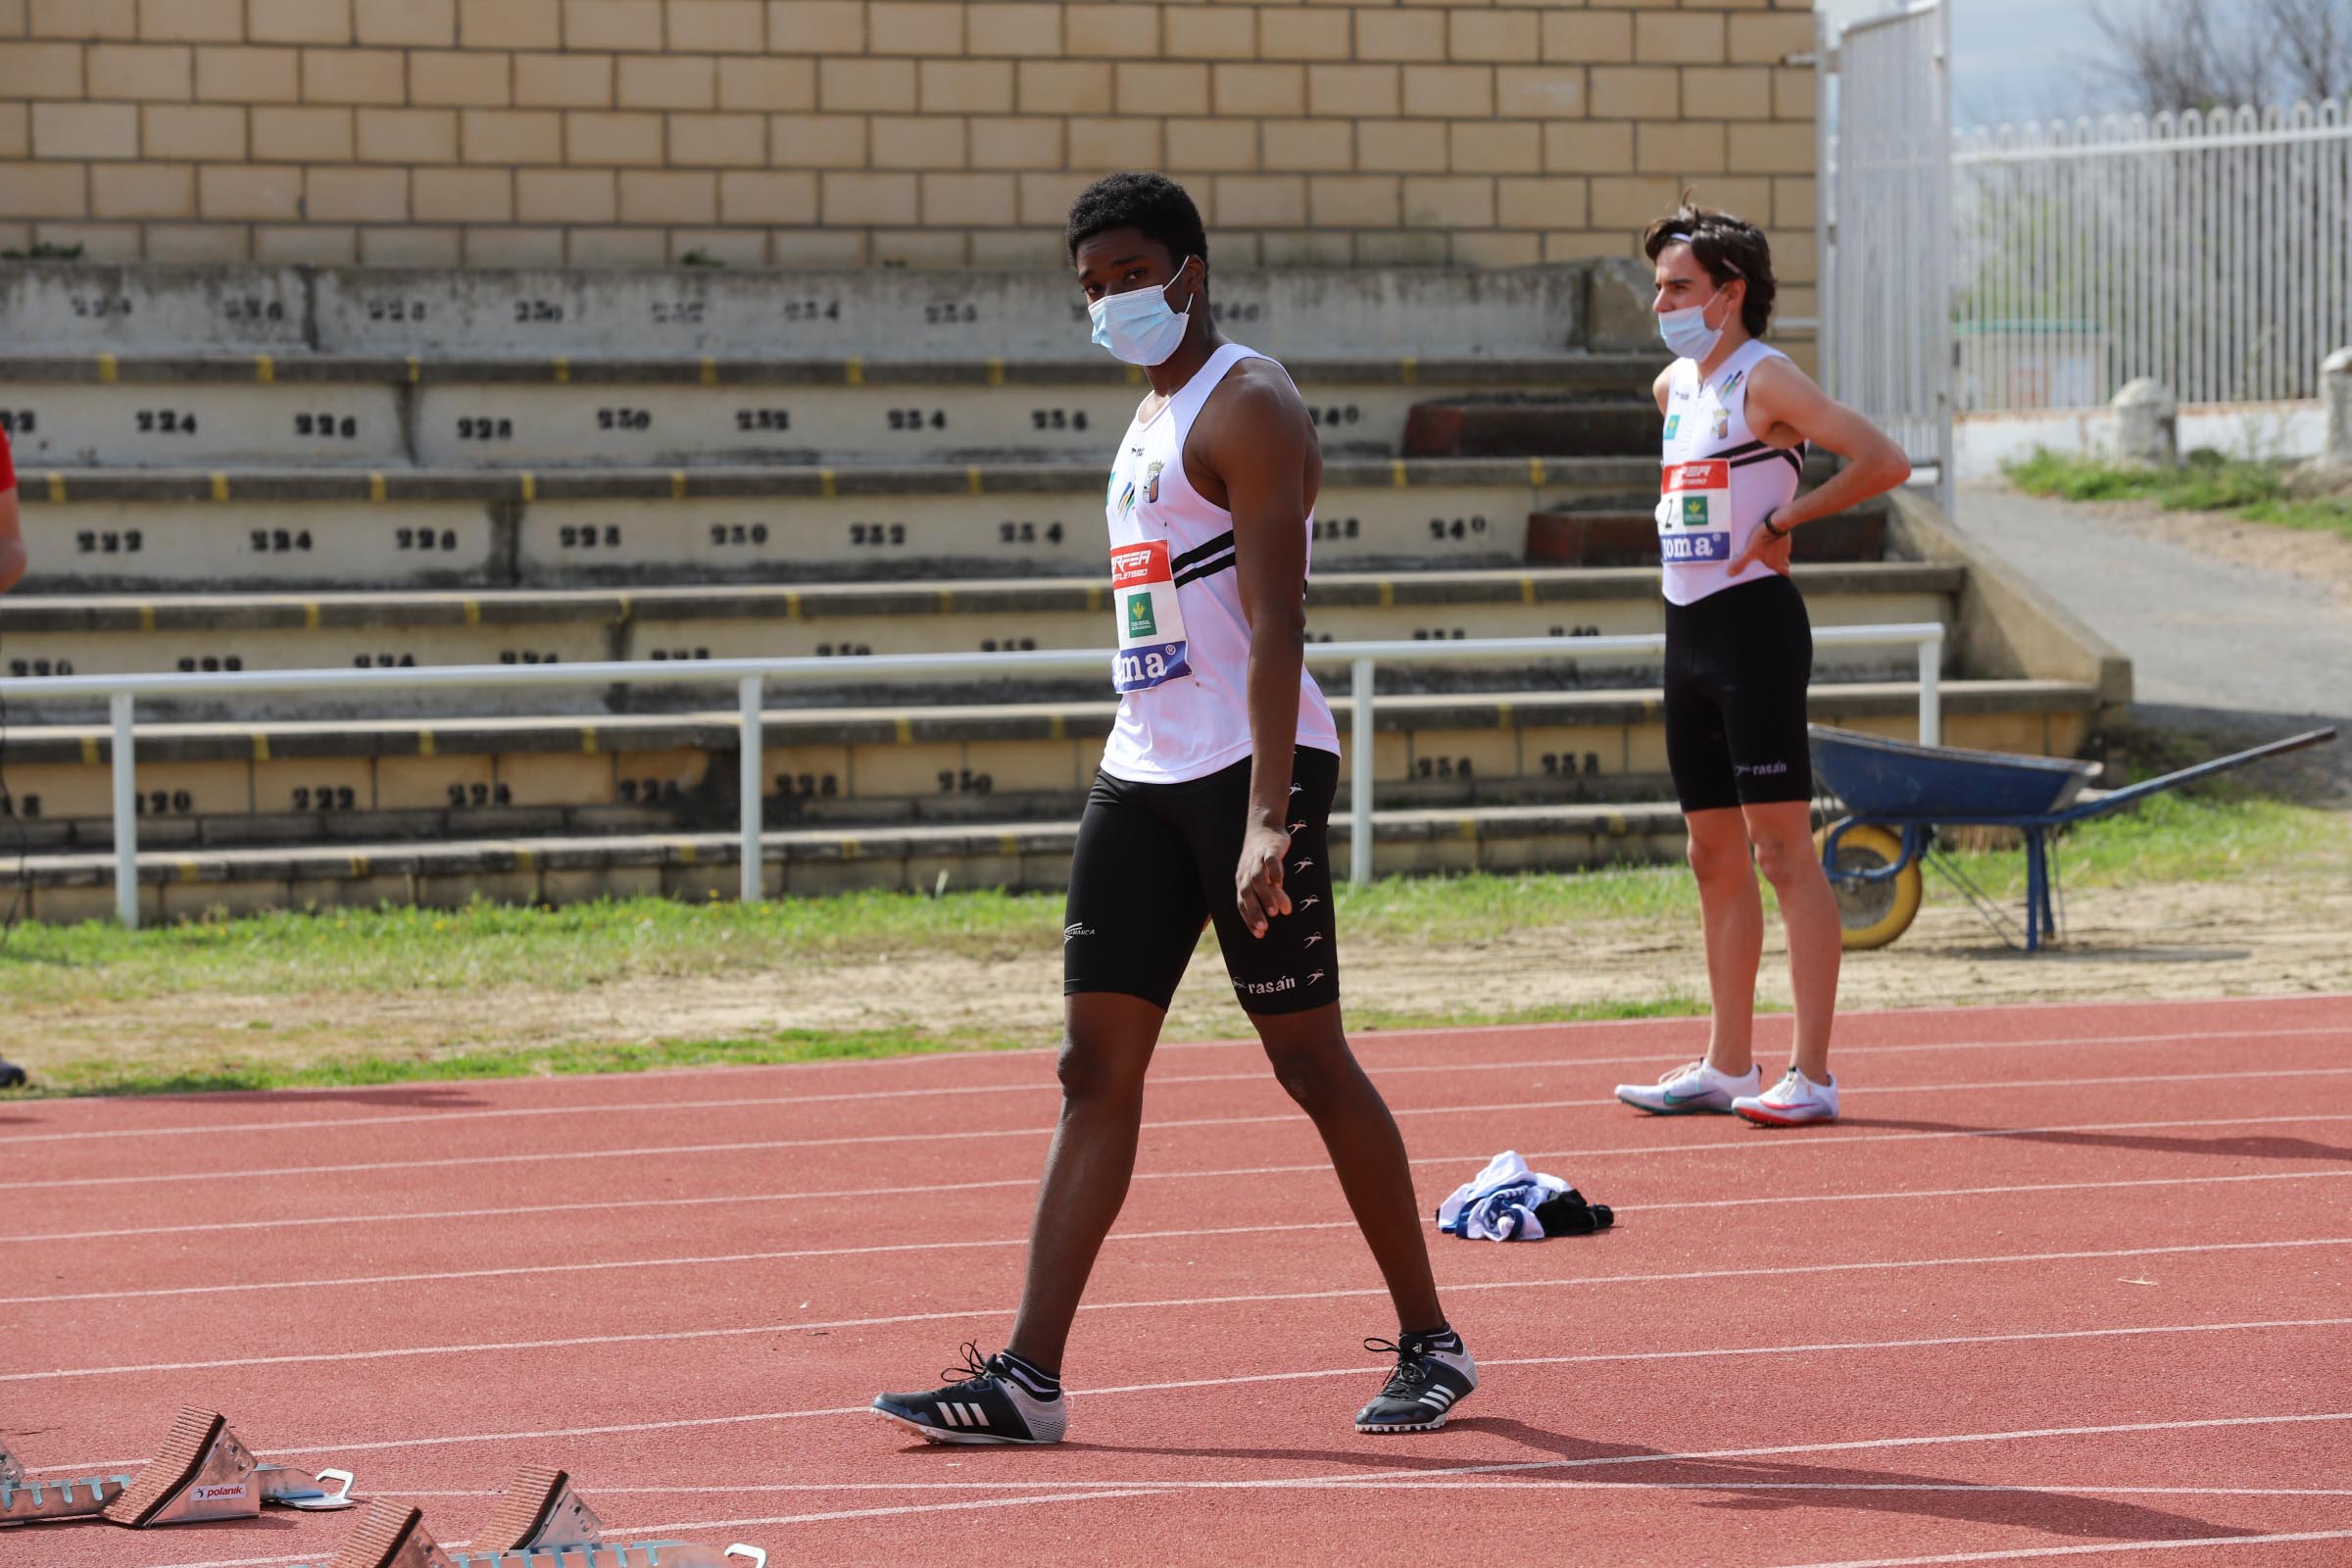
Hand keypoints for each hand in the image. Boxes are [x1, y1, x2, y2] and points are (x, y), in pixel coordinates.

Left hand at [1235, 822, 1292, 937]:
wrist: (1264, 827)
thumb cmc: (1263, 858)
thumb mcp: (1267, 878)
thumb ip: (1275, 895)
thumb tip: (1286, 912)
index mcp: (1242, 881)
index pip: (1242, 903)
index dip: (1249, 918)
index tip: (1259, 934)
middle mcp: (1246, 872)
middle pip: (1246, 894)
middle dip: (1254, 912)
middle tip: (1264, 928)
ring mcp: (1257, 860)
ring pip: (1257, 880)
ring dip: (1265, 897)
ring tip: (1275, 913)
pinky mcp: (1269, 849)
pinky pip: (1269, 862)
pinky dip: (1273, 873)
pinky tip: (1280, 884)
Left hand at [1729, 513, 1793, 576]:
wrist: (1777, 521)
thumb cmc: (1764, 538)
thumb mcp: (1750, 551)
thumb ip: (1741, 563)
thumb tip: (1731, 574)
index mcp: (1777, 563)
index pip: (1785, 573)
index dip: (1781, 575)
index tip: (1777, 575)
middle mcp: (1784, 556)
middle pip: (1785, 564)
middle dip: (1779, 565)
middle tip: (1771, 564)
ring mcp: (1786, 545)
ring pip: (1784, 554)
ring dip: (1777, 554)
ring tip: (1768, 553)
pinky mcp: (1785, 536)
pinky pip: (1783, 543)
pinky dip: (1778, 544)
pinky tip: (1770, 541)